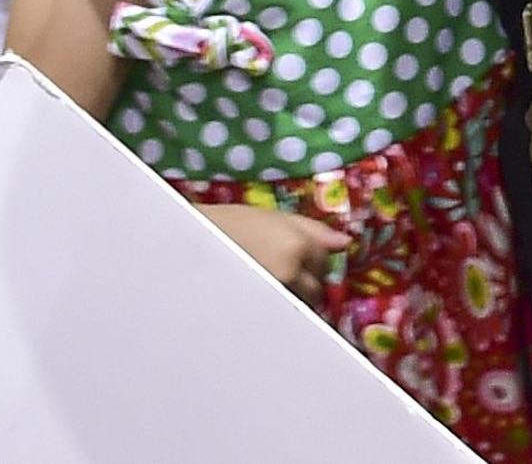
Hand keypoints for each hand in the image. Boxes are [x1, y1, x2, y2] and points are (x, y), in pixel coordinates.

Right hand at [197, 202, 349, 306]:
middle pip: (316, 287)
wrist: (186, 244)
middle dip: (306, 281)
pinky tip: (261, 299)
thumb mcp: (271, 217)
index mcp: (296, 244)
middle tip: (281, 272)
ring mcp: (274, 294)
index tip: (296, 258)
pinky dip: (278, 308)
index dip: (313, 260)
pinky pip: (281, 314)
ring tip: (268, 284)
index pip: (323, 262)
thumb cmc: (227, 224)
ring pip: (299, 304)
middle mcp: (290, 272)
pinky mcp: (259, 311)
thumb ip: (313, 229)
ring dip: (293, 297)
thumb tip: (345, 243)